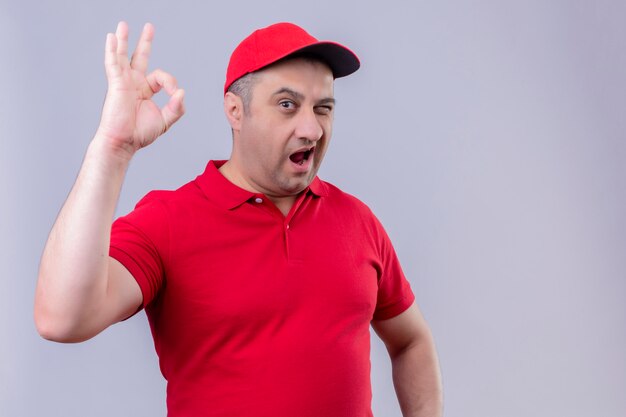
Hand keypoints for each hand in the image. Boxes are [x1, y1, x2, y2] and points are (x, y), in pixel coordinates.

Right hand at [97, 22, 184, 156]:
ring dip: (123, 40)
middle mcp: (134, 83)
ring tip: (123, 25)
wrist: (124, 142)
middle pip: (139, 58)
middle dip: (145, 42)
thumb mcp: (165, 121)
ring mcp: (124, 82)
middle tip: (149, 27)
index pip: (161, 77)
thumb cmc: (140, 133)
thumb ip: (176, 108)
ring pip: (123, 56)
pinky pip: (113, 63)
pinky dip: (111, 50)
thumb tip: (183, 92)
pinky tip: (111, 37)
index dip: (171, 82)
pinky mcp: (116, 84)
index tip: (175, 94)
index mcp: (145, 90)